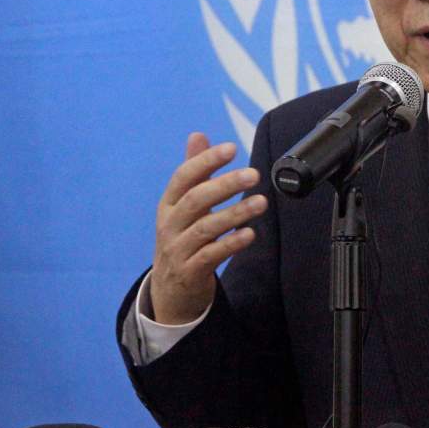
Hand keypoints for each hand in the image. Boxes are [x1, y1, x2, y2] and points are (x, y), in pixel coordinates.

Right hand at [149, 132, 266, 323]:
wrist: (170, 292)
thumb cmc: (181, 240)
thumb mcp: (182, 207)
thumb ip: (194, 172)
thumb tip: (198, 135)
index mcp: (168, 204)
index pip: (183, 177)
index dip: (206, 160)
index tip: (231, 148)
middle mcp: (169, 224)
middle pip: (195, 200)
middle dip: (225, 185)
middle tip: (254, 174)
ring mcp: (178, 249)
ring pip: (205, 228)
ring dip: (235, 213)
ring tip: (261, 202)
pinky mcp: (190, 272)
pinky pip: (211, 255)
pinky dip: (231, 243)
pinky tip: (250, 233)